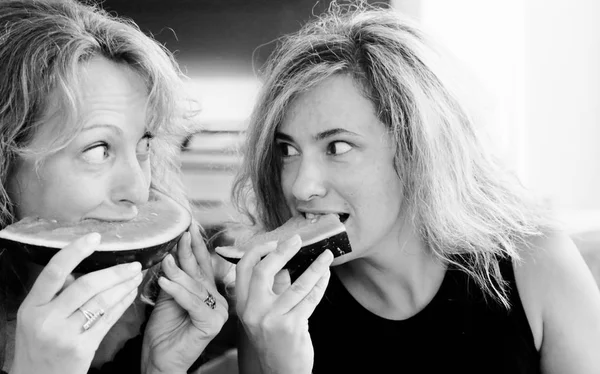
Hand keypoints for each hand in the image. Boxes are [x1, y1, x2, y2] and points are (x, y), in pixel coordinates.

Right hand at [10, 233, 142, 373]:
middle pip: (86, 286)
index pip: (53, 272)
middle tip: (133, 264)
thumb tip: (79, 267)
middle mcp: (47, 319)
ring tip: (136, 275)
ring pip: (102, 302)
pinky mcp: (82, 347)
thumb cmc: (38, 343)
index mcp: (32, 306)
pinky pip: (108, 319)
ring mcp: (65, 334)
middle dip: (114, 272)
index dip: (75, 251)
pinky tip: (131, 293)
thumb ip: (54, 293)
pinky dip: (123, 303)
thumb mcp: (35, 316)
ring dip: (124, 286)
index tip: (95, 237)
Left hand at [142, 224, 228, 373]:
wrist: (160, 361)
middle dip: (191, 251)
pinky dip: (178, 291)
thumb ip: (174, 278)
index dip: (196, 247)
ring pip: (196, 287)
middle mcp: (217, 300)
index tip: (189, 228)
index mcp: (207, 293)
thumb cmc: (163, 333)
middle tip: (185, 232)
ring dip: (178, 273)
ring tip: (166, 260)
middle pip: (201, 272)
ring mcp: (217, 312)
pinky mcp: (211, 323)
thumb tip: (172, 254)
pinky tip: (166, 281)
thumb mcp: (167, 298)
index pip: (202, 266)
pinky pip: (193, 302)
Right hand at [236, 234, 332, 373]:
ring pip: (296, 284)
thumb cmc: (275, 339)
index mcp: (243, 305)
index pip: (243, 269)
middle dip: (283, 251)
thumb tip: (284, 262)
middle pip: (263, 271)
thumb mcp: (263, 313)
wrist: (282, 371)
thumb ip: (271, 288)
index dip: (259, 251)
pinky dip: (320, 284)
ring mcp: (272, 319)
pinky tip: (325, 275)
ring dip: (315, 267)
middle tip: (298, 240)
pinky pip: (310, 298)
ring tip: (326, 256)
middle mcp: (254, 311)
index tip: (275, 242)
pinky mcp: (292, 327)